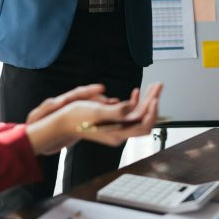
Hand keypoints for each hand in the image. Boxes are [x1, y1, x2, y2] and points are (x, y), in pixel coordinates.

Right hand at [26, 83, 162, 154]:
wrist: (61, 123)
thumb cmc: (75, 117)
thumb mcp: (96, 111)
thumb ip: (116, 111)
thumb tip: (132, 107)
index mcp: (118, 133)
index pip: (144, 126)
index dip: (152, 112)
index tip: (154, 97)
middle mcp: (121, 133)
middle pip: (145, 119)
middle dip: (153, 101)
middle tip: (158, 85)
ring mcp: (118, 129)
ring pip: (140, 115)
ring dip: (147, 100)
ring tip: (152, 86)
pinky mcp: (114, 123)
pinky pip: (131, 114)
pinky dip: (135, 103)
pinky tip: (135, 92)